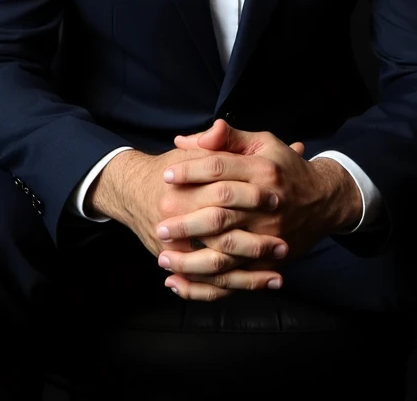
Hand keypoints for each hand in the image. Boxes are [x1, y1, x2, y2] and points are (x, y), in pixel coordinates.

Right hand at [85, 145, 289, 297]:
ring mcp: (174, 246)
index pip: (223, 193)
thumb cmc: (170, 172)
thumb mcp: (189, 151)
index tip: (278, 200)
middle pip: (221, 235)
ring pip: (216, 267)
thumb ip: (209, 142)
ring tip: (278, 274)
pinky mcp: (174, 263)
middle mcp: (176, 218)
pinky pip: (205, 285)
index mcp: (184, 188)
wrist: (132, 191)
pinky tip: (253, 288)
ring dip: (249, 274)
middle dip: (255, 242)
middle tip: (284, 243)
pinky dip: (231, 288)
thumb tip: (220, 127)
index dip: (252, 196)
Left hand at [158, 119, 354, 300]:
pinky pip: (236, 277)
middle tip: (160, 222)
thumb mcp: (262, 143)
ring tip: (163, 257)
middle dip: (186, 220)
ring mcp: (269, 235)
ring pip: (226, 250)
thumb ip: (225, 139)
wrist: (324, 200)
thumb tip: (185, 140)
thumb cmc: (284, 168)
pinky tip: (181, 283)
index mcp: (263, 171)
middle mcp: (267, 204)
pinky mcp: (269, 260)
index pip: (219, 168)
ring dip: (192, 258)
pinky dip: (207, 284)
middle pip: (221, 212)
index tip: (165, 175)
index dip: (190, 171)